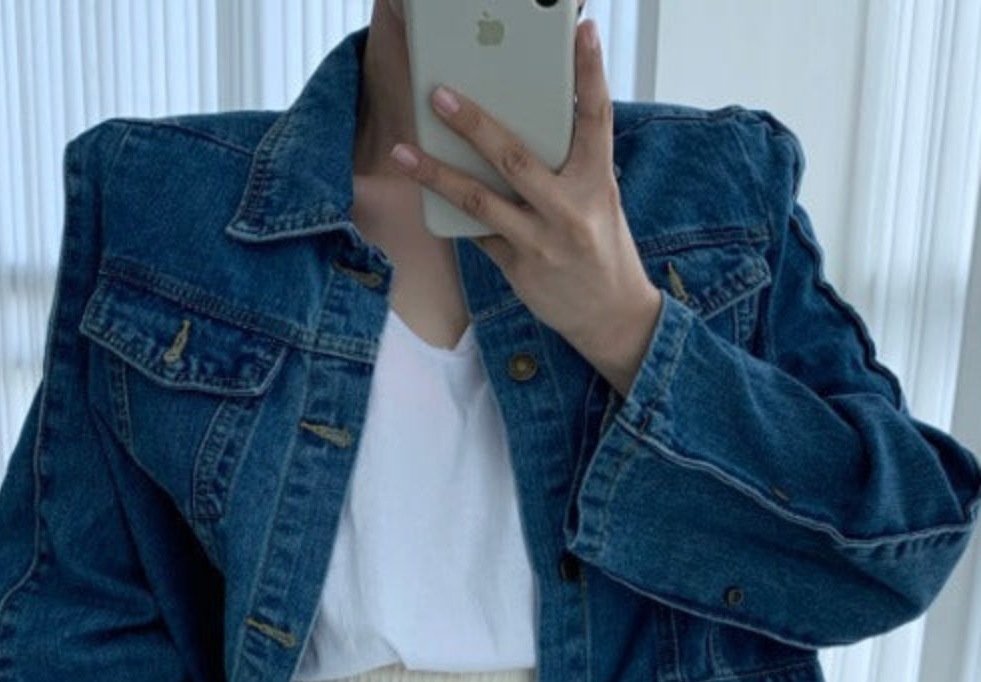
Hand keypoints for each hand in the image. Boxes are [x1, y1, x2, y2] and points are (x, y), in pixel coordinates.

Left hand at [389, 19, 660, 367]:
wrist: (612, 316)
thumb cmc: (602, 246)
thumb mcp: (600, 199)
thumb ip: (572, 162)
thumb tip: (532, 118)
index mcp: (598, 182)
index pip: (597, 118)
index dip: (590, 72)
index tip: (583, 30)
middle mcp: (570, 211)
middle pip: (516, 158)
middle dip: (474, 124)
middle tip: (439, 94)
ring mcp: (542, 242)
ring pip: (481, 201)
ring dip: (437, 175)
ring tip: (404, 151)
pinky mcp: (519, 269)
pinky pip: (478, 234)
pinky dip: (452, 213)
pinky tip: (425, 194)